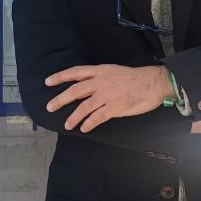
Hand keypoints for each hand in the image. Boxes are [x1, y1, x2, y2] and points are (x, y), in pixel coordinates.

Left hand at [45, 64, 170, 132]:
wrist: (152, 82)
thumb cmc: (135, 77)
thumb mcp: (113, 72)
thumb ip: (99, 78)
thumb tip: (84, 88)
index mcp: (100, 71)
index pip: (76, 72)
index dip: (61, 76)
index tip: (48, 82)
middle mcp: (101, 82)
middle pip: (75, 90)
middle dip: (60, 99)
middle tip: (49, 107)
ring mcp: (107, 95)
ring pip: (84, 107)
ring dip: (73, 117)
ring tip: (67, 125)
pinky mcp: (115, 107)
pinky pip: (97, 117)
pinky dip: (89, 123)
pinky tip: (84, 128)